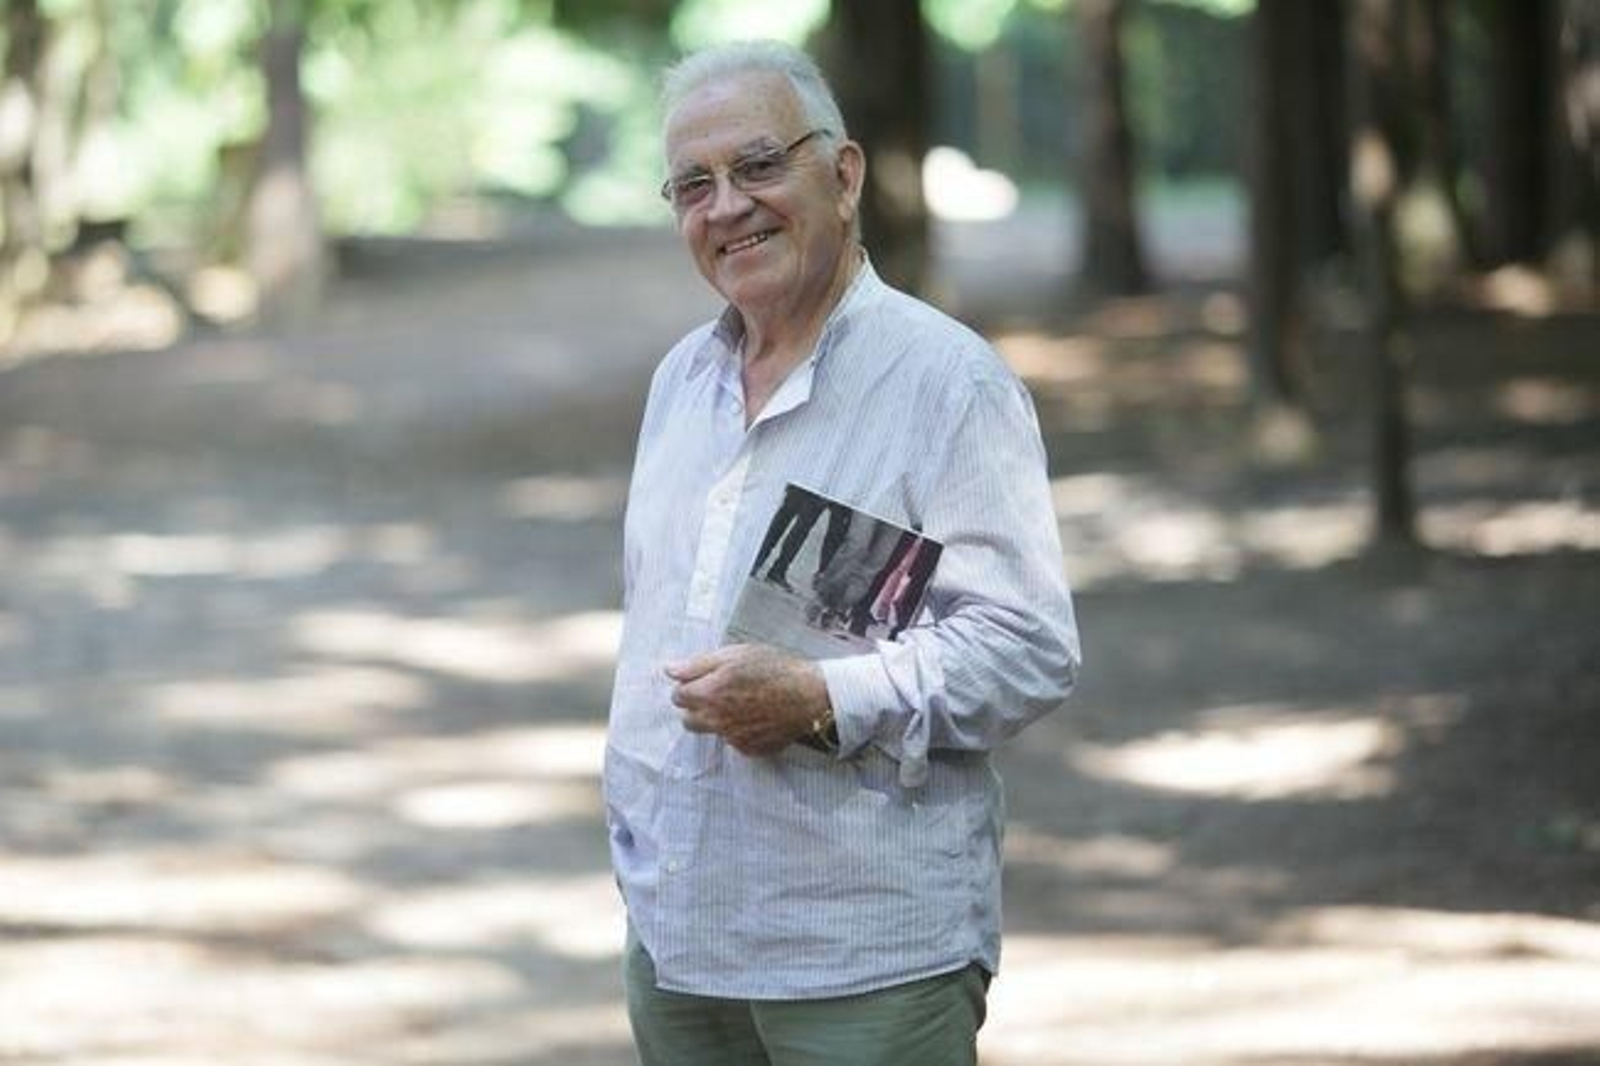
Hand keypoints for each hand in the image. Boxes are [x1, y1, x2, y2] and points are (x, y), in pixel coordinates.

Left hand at [665, 644, 830, 756]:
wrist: (809, 695)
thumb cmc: (774, 669)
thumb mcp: (734, 655)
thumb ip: (697, 665)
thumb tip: (669, 670)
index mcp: (708, 694)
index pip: (677, 697)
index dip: (689, 685)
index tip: (704, 680)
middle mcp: (715, 721)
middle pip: (688, 720)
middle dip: (698, 707)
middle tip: (720, 692)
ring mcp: (732, 738)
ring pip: (711, 731)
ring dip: (718, 719)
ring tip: (743, 702)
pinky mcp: (748, 749)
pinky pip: (733, 741)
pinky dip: (739, 730)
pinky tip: (757, 716)